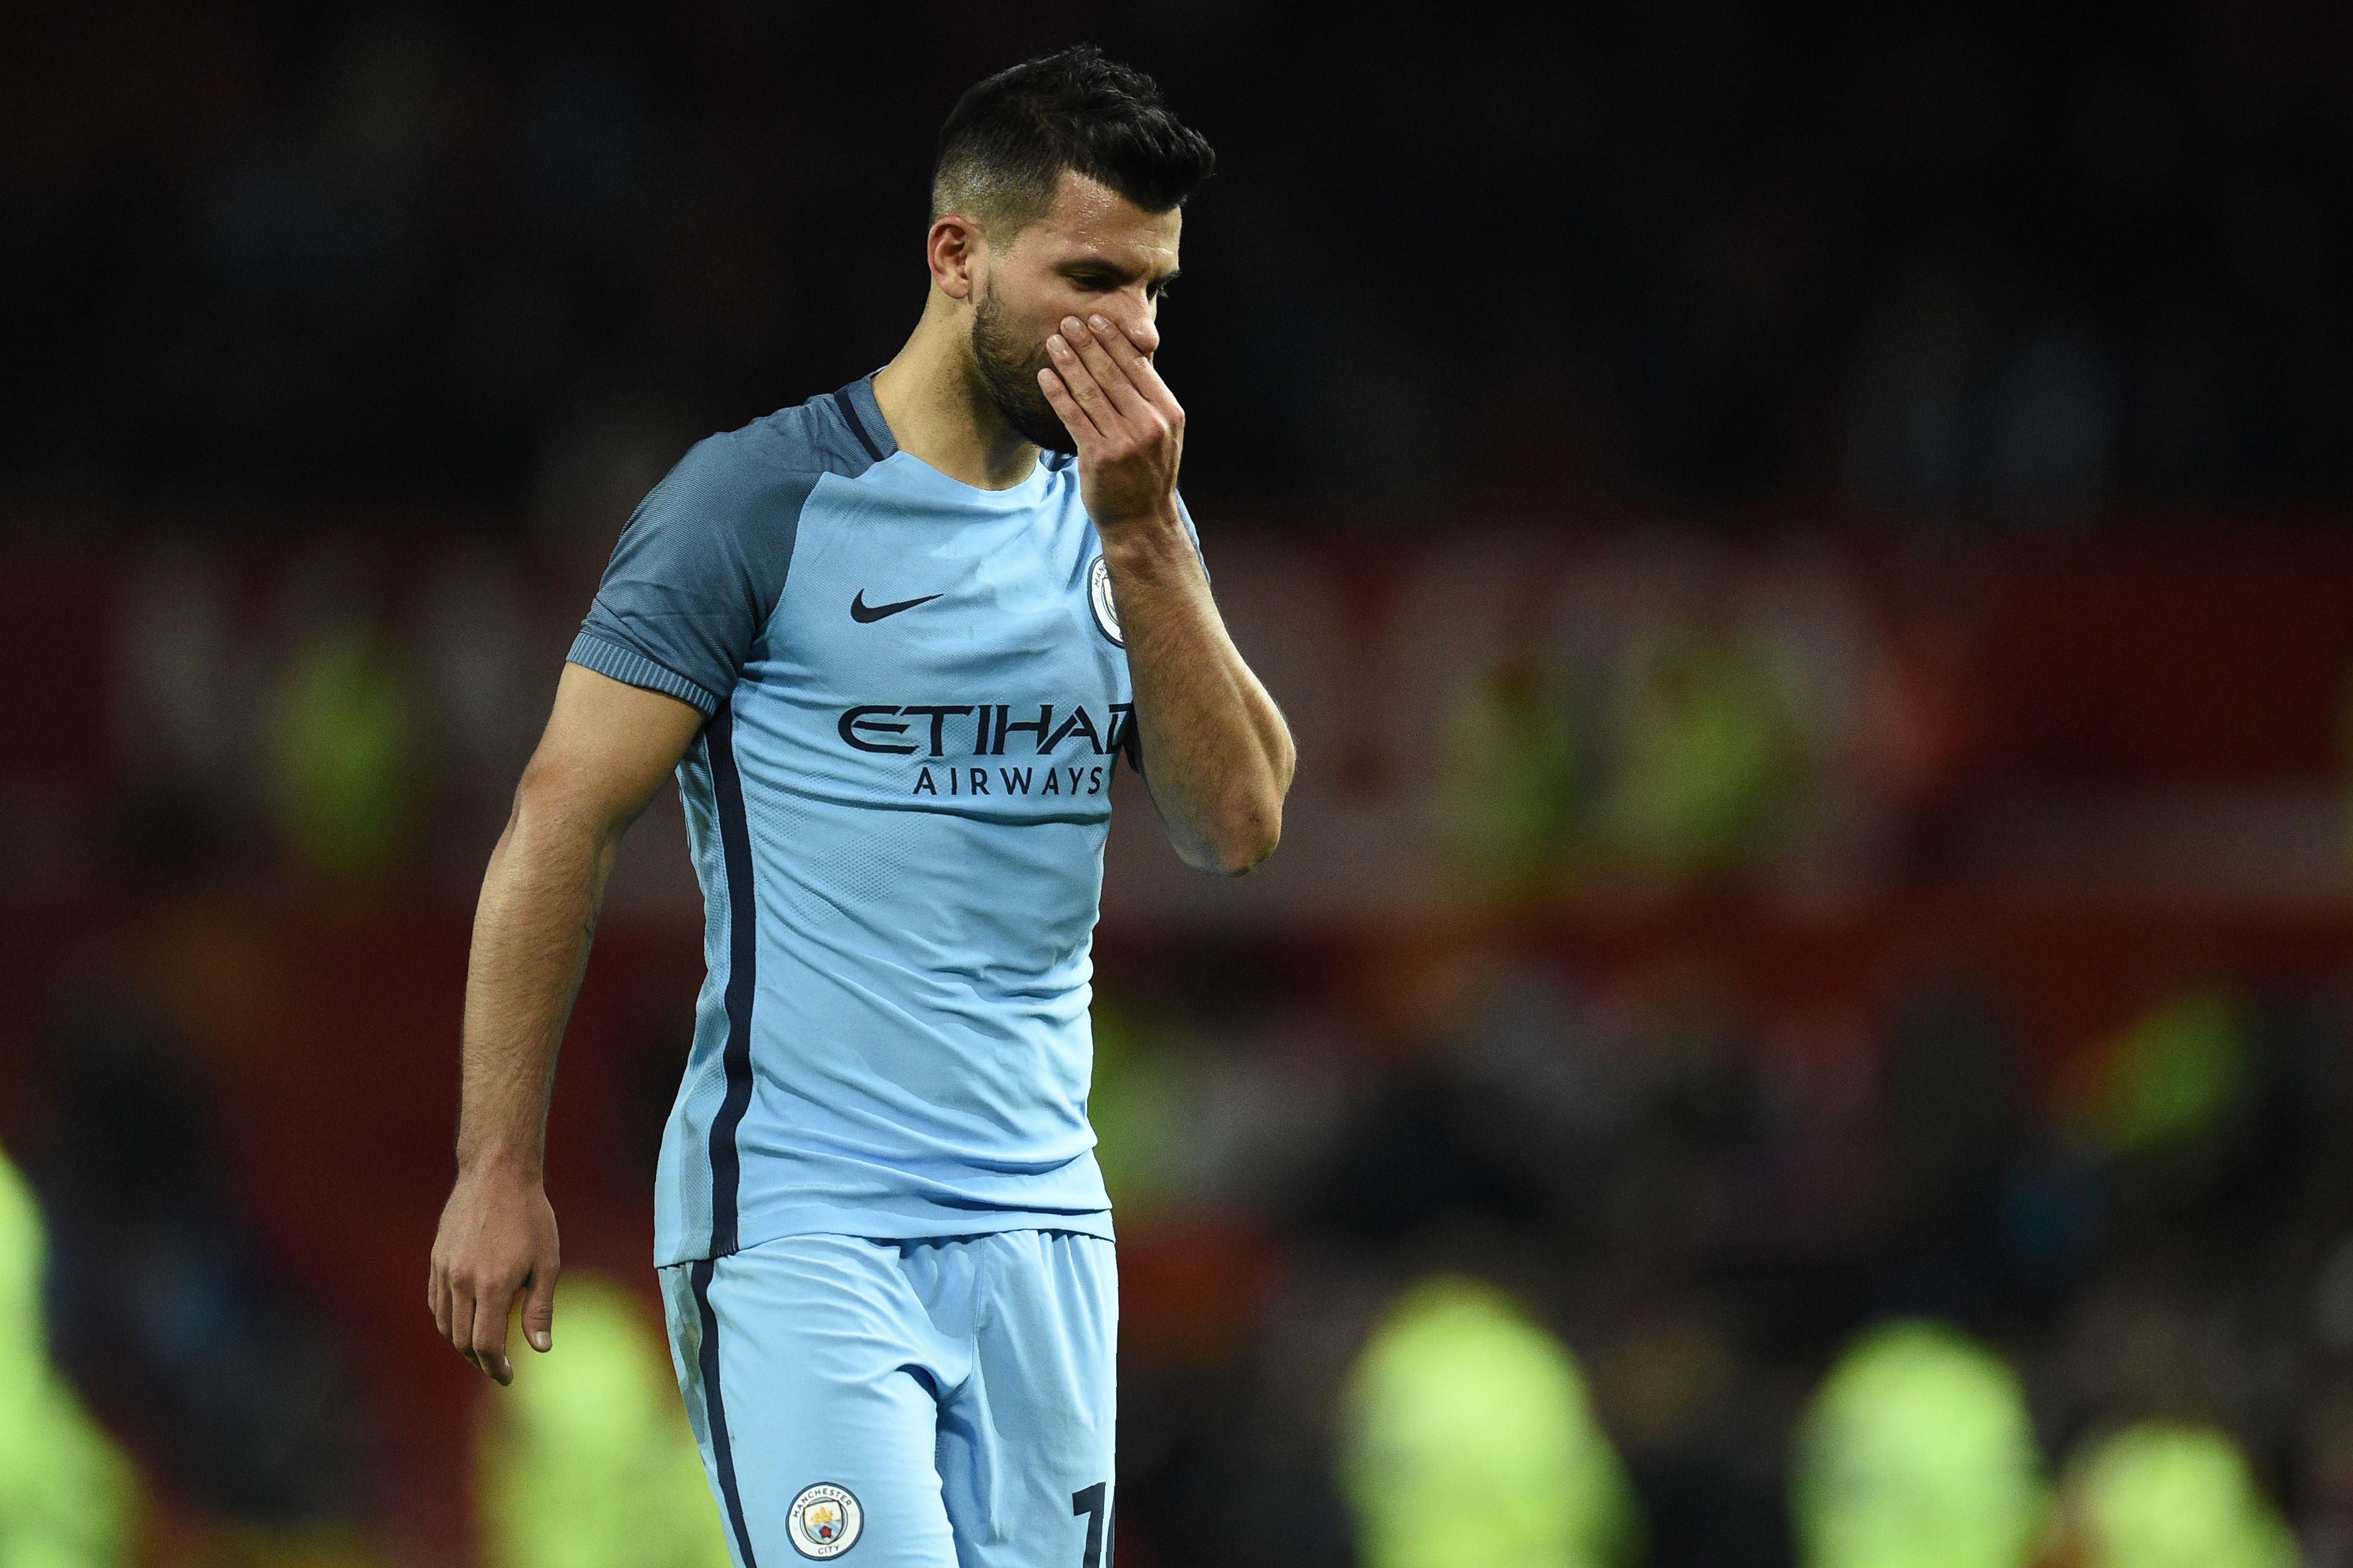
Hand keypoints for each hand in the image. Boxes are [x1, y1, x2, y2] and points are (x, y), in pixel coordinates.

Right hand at [428, 1166, 558, 1385]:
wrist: (497, 1175)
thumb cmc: (530, 1217)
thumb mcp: (547, 1263)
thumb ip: (540, 1309)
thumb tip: (540, 1349)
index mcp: (492, 1286)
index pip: (485, 1344)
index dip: (496, 1368)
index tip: (508, 1378)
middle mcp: (461, 1282)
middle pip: (461, 1340)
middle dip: (480, 1361)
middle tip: (498, 1367)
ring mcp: (444, 1270)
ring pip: (445, 1324)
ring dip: (462, 1343)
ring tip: (483, 1348)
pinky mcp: (436, 1259)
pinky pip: (435, 1302)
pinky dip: (448, 1320)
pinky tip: (466, 1320)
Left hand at [1039, 314, 1184, 531]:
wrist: (1142, 521)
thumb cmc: (1148, 473)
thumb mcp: (1163, 433)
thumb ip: (1148, 397)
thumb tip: (1135, 354)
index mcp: (1168, 412)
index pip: (1138, 366)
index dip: (1114, 340)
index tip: (1097, 319)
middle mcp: (1149, 424)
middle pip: (1112, 373)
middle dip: (1088, 343)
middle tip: (1068, 321)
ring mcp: (1124, 441)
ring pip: (1090, 391)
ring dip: (1069, 362)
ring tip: (1053, 341)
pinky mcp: (1099, 457)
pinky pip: (1073, 416)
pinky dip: (1057, 393)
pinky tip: (1044, 376)